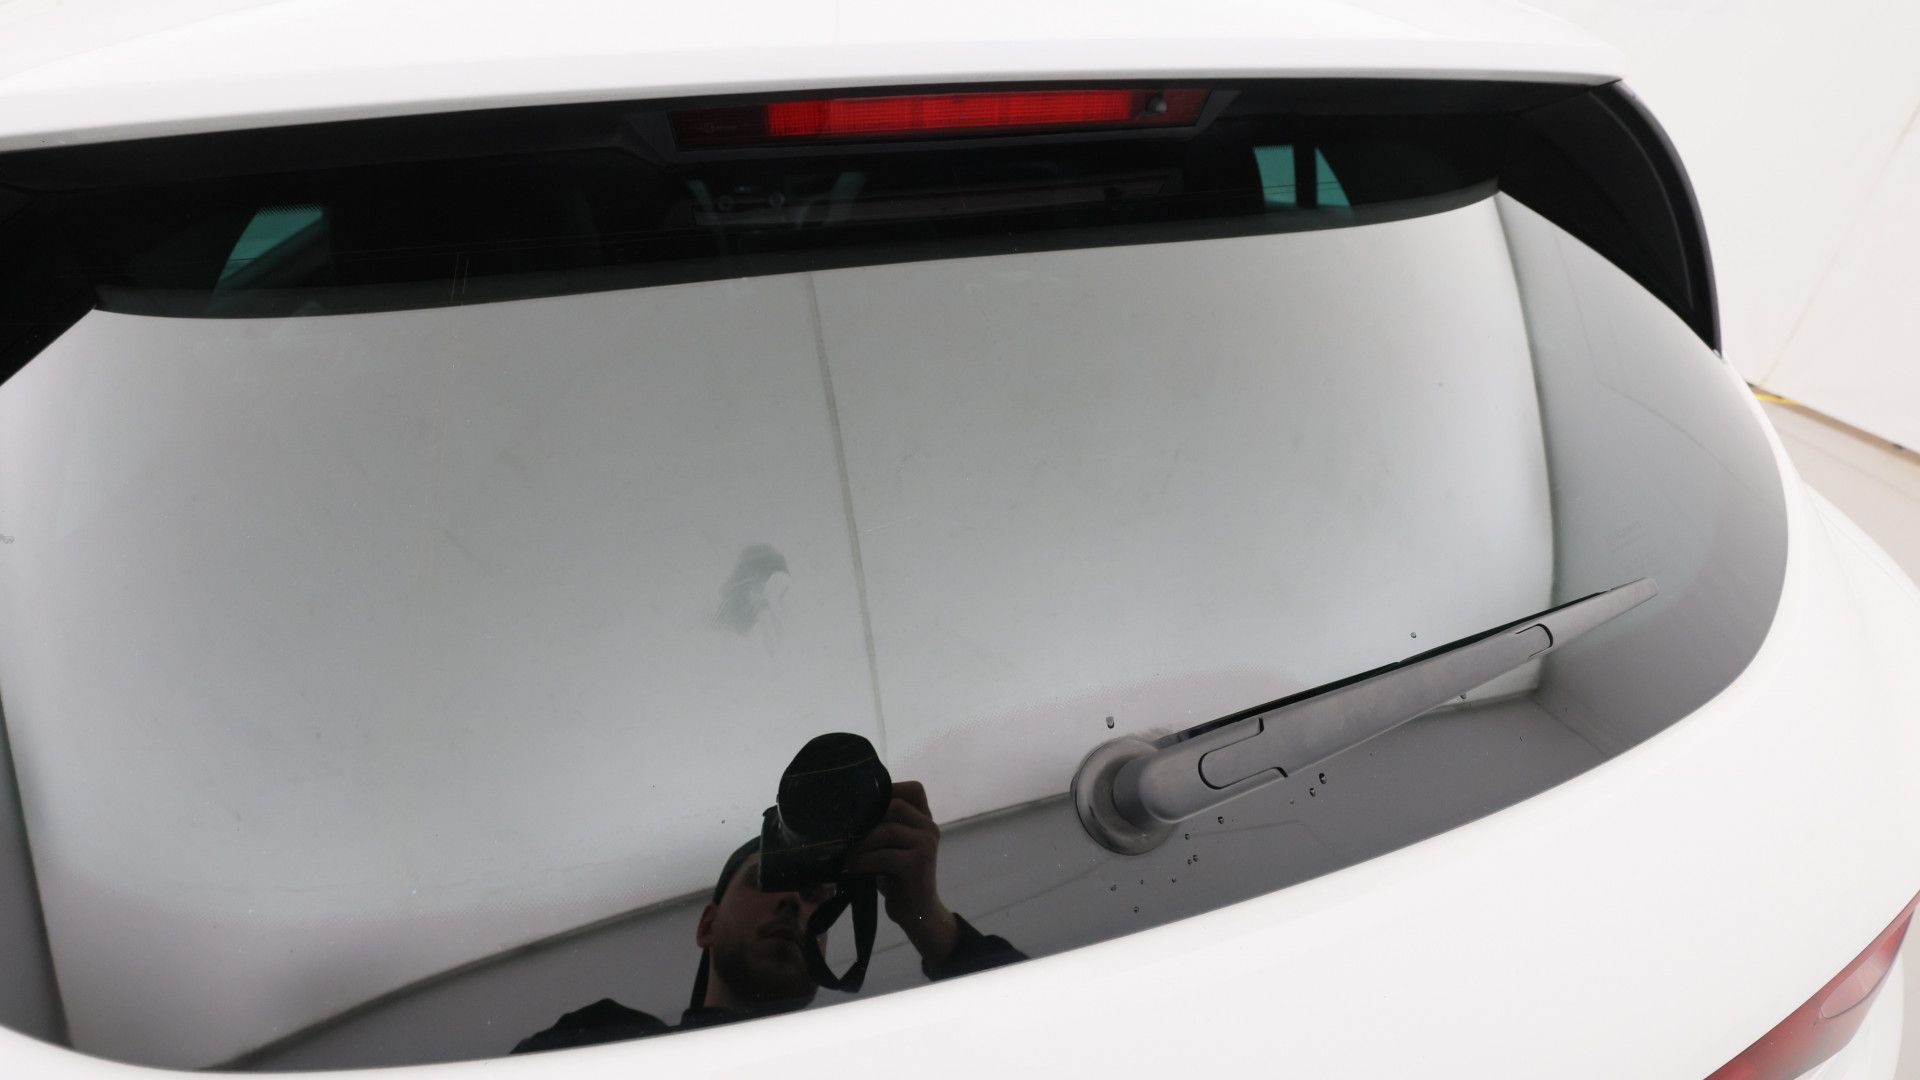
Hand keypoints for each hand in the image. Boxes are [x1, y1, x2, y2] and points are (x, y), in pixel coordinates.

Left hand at [845, 780, 958, 965]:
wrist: (918, 912)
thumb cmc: (897, 877)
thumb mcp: (890, 846)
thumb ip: (880, 826)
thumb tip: (843, 811)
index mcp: (925, 819)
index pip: (912, 790)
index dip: (887, 790)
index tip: (861, 804)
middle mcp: (929, 827)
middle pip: (894, 806)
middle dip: (867, 818)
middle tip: (845, 832)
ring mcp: (926, 845)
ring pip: (887, 830)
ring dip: (861, 842)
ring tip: (845, 853)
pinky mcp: (916, 865)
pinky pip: (884, 855)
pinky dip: (863, 861)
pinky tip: (851, 868)